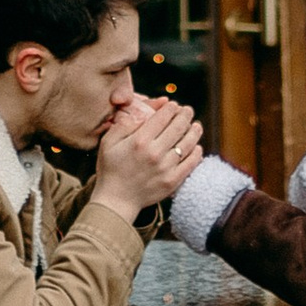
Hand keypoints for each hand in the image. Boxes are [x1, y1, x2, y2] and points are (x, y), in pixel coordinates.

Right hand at [89, 93, 203, 223]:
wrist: (116, 200)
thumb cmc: (110, 169)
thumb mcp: (108, 143)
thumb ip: (123, 125)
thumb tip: (141, 113)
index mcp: (139, 141)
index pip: (162, 117)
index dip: (171, 108)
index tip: (174, 105)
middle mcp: (155, 153)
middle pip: (178, 127)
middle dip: (186, 115)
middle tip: (188, 111)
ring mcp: (165, 168)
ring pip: (188, 144)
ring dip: (195, 131)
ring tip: (196, 126)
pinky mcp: (172, 181)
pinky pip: (190, 163)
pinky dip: (196, 153)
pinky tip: (196, 147)